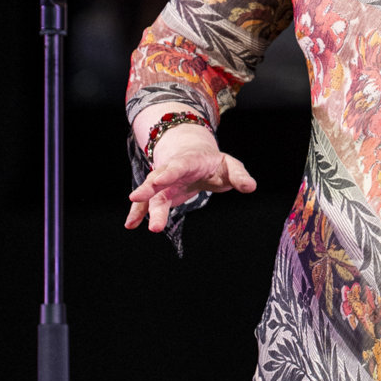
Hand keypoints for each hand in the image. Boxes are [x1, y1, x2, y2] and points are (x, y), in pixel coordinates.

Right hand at [125, 126, 255, 233]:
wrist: (195, 155)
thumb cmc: (215, 163)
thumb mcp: (231, 166)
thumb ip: (240, 176)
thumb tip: (251, 187)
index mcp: (188, 161)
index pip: (177, 166)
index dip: (167, 173)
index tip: (156, 181)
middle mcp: (171, 171)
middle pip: (158, 180)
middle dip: (147, 190)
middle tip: (135, 198)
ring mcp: (164, 183)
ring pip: (151, 196)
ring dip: (142, 208)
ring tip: (131, 224)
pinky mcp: (161, 194)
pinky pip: (147, 204)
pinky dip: (138, 213)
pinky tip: (130, 225)